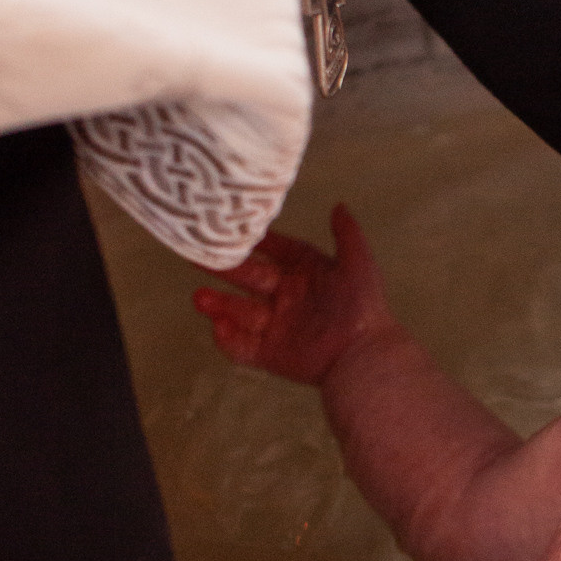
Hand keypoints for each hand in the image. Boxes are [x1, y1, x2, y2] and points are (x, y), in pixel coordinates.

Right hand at [193, 204, 394, 384]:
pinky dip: (228, 340)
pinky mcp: (271, 355)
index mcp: (307, 274)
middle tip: (197, 258)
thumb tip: (339, 205)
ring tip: (199, 298)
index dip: (256, 243)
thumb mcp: (358, 264)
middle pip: (249, 280)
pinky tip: (218, 327)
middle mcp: (288, 298)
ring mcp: (278, 327)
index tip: (232, 231)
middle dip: (224, 271)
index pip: (276, 252)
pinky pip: (243, 347)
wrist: (363, 355)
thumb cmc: (363, 308)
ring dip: (219, 305)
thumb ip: (347, 235)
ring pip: (241, 313)